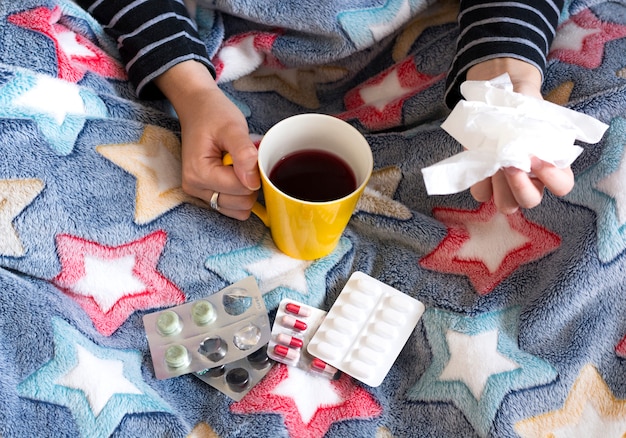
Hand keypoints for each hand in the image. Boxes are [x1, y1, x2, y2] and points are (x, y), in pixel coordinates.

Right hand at [155, 61, 260, 219]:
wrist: (197, 108)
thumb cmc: (213, 114)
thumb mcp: (232, 127)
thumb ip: (244, 154)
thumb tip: (253, 182)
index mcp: (198, 173)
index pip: (241, 189)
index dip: (254, 173)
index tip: (249, 154)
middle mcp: (195, 188)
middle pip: (241, 203)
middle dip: (250, 183)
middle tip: (244, 158)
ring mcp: (200, 194)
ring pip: (239, 210)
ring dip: (246, 190)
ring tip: (238, 165)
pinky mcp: (207, 195)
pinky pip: (233, 208)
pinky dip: (241, 195)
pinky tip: (236, 174)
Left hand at [465, 58, 574, 213]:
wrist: (497, 99)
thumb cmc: (523, 105)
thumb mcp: (534, 107)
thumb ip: (537, 120)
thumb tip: (529, 134)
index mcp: (553, 166)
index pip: (562, 186)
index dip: (552, 178)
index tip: (537, 157)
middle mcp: (532, 180)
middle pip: (530, 201)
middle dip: (520, 186)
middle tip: (512, 164)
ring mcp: (507, 184)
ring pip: (506, 204)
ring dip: (500, 188)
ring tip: (496, 163)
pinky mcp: (485, 181)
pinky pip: (481, 193)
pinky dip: (480, 181)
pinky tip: (482, 161)